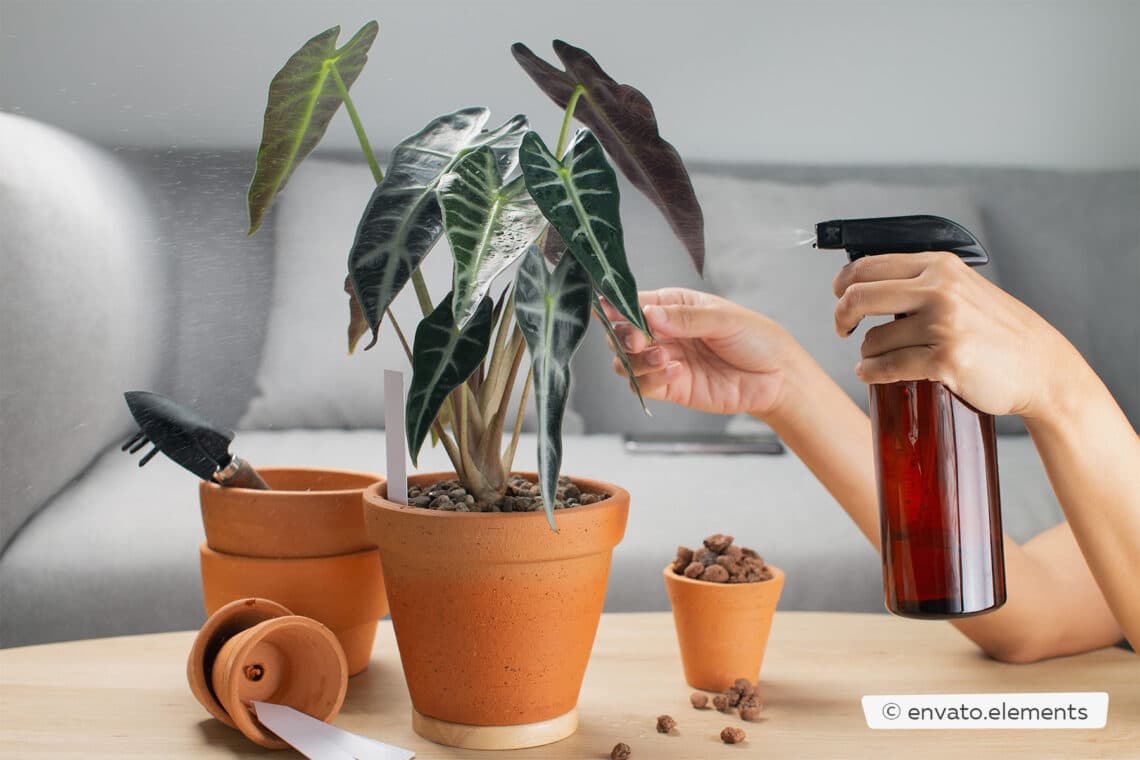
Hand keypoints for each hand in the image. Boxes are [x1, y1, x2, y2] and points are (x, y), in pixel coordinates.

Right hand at [600, 288, 799, 416]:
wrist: (777, 377)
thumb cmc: (757, 339)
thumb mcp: (724, 319)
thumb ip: (685, 318)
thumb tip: (650, 314)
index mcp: (674, 305)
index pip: (635, 303)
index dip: (619, 307)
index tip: (612, 311)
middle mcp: (664, 333)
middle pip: (622, 334)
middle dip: (624, 337)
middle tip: (639, 340)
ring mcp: (665, 360)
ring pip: (626, 362)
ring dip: (638, 360)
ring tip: (665, 357)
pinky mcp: (671, 387)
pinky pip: (644, 386)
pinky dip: (652, 379)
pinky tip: (676, 371)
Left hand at [832, 251, 1076, 418]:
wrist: (1042, 367)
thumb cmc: (999, 331)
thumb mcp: (963, 289)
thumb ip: (923, 282)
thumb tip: (866, 286)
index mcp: (940, 266)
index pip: (868, 265)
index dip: (843, 284)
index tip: (839, 298)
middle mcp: (940, 290)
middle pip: (859, 297)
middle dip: (841, 316)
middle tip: (843, 329)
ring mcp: (943, 325)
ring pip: (873, 339)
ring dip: (867, 354)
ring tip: (878, 360)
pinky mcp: (946, 360)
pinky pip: (888, 367)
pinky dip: (872, 373)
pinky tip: (871, 375)